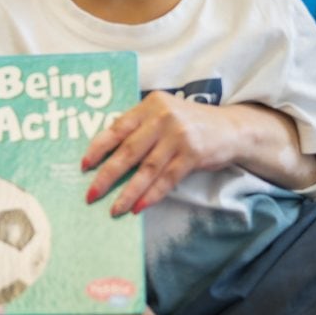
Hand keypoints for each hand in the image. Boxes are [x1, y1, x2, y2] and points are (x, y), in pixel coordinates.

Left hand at [83, 92, 234, 213]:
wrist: (231, 128)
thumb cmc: (189, 124)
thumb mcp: (163, 114)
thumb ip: (139, 126)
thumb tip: (106, 152)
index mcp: (150, 105)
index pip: (117, 127)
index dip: (99, 148)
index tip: (84, 165)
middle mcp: (162, 117)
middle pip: (129, 151)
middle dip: (107, 175)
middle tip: (92, 194)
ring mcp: (179, 136)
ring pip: (146, 169)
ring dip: (128, 192)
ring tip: (114, 209)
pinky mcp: (193, 154)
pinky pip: (167, 179)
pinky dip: (151, 195)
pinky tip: (138, 207)